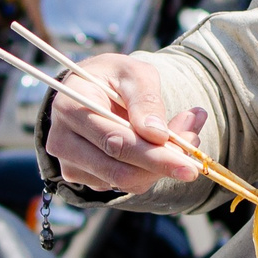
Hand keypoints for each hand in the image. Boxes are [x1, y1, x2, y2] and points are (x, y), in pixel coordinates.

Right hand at [43, 51, 207, 191]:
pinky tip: (156, 147)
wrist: (88, 91)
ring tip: (179, 136)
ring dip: (159, 166)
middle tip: (195, 149)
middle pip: (120, 170)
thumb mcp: (133, 73)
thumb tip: (157, 135)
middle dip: (163, 165)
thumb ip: (146, 100)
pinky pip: (123, 183)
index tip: (190, 164)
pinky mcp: (81, 178)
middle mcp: (62, 141)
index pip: (115, 143)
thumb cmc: (112, 78)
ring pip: (125, 182)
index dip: (154, 156)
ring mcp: (69, 163)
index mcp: (70, 108)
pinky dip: (148, 170)